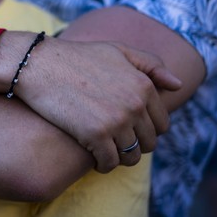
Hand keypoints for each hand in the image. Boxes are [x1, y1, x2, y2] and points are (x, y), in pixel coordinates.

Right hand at [17, 38, 180, 172]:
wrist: (38, 64)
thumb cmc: (75, 57)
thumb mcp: (117, 51)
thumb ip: (150, 65)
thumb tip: (178, 85)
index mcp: (144, 85)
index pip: (162, 123)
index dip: (146, 129)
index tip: (128, 129)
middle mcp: (135, 104)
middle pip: (148, 142)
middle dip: (134, 145)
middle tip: (115, 141)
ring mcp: (116, 121)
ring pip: (131, 156)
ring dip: (120, 158)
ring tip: (106, 152)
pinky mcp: (95, 135)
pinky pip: (110, 163)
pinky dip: (104, 165)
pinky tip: (94, 157)